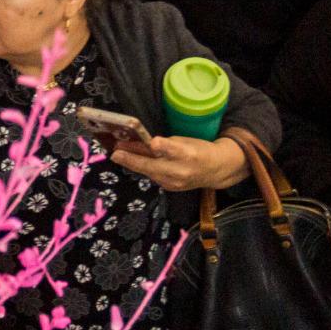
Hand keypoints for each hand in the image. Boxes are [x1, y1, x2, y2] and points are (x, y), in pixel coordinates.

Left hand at [111, 136, 247, 192]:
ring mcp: (175, 183)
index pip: (174, 150)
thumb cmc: (198, 149)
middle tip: (115, 153)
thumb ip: (164, 144)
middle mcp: (181, 170)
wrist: (214, 170)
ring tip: (119, 153)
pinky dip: (144, 168)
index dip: (163, 147)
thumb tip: (142, 143)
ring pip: (149, 172)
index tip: (153, 142)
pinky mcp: (170, 188)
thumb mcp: (184, 141)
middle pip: (153, 166)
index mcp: (188, 154)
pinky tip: (134, 161)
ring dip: (133, 163)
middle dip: (132, 159)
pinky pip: (153, 176)